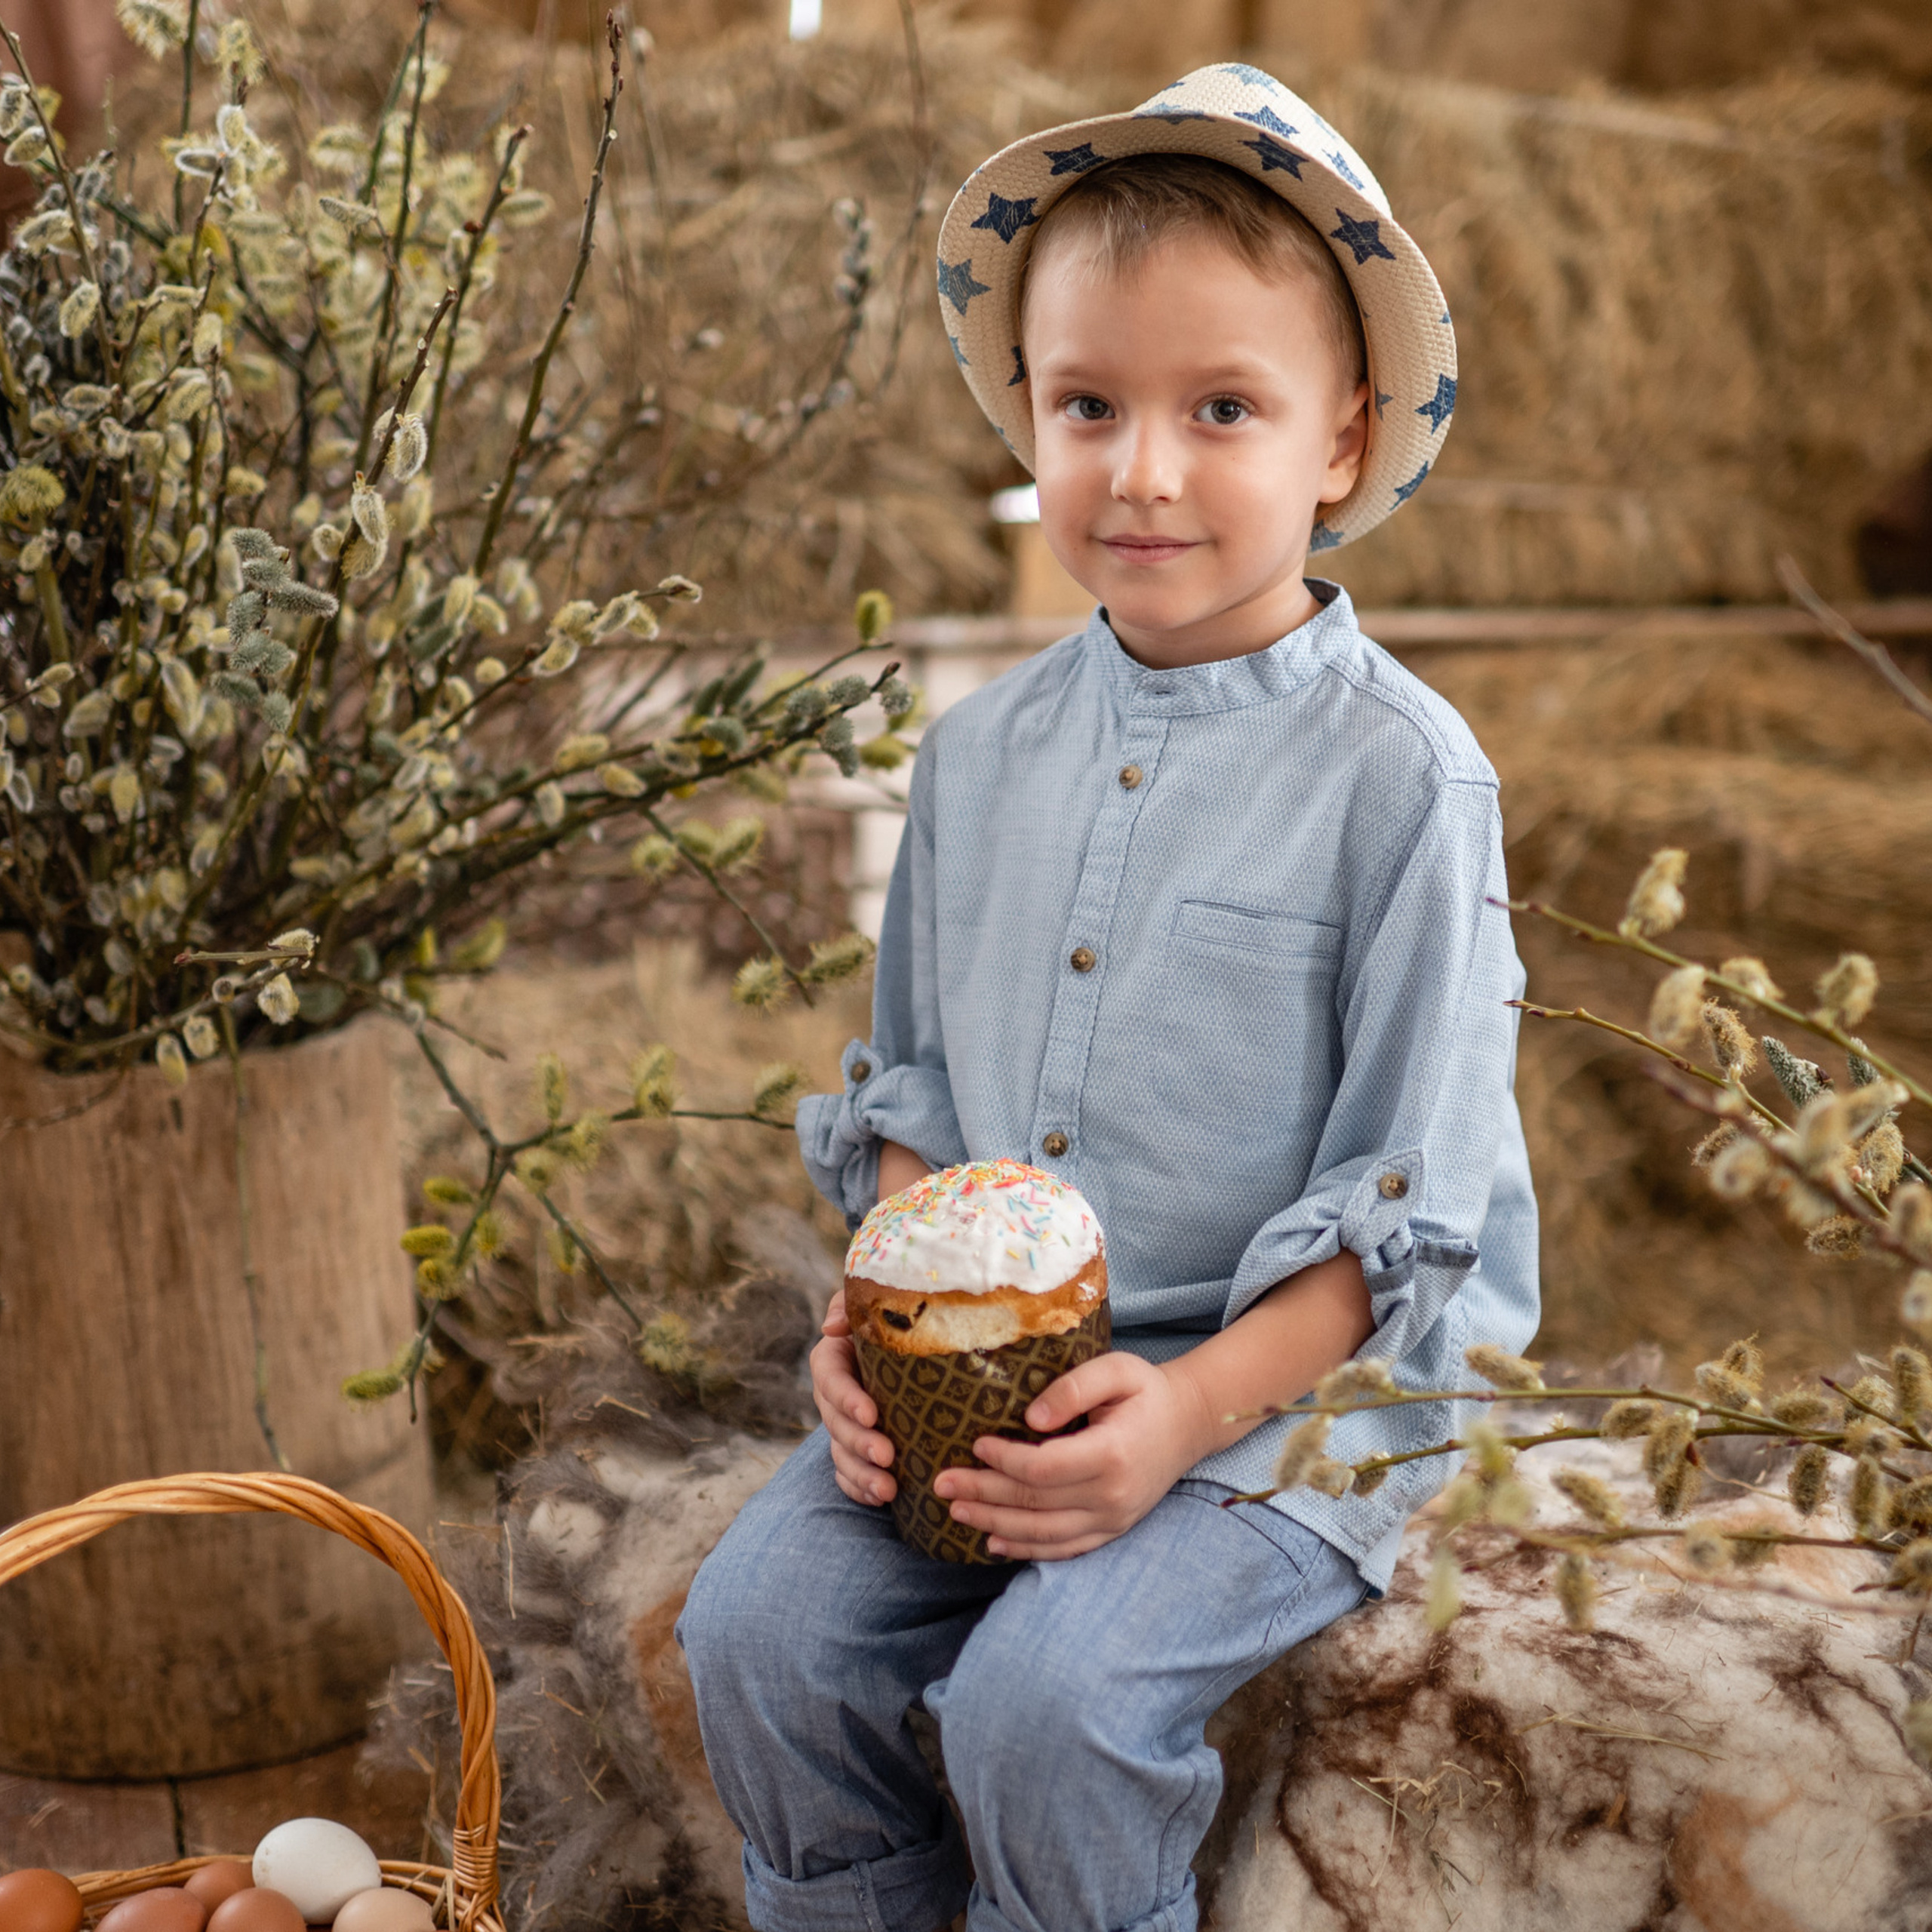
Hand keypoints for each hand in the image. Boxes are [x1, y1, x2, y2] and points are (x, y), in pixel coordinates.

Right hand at [811, 1289, 897, 1506]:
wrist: (917, 1347)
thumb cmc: (898, 1318)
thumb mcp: (876, 1303)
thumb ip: (851, 1306)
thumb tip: (831, 1327)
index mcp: (833, 1359)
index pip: (830, 1379)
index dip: (847, 1399)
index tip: (871, 1414)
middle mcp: (834, 1395)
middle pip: (835, 1423)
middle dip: (859, 1442)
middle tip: (887, 1456)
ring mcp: (843, 1425)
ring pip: (840, 1454)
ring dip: (861, 1474)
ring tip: (888, 1490)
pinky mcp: (855, 1449)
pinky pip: (847, 1475)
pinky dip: (860, 1489)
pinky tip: (883, 1499)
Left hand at [933, 1351, 1213, 1560]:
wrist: (1189, 1422)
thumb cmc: (1147, 1390)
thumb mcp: (1117, 1369)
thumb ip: (1073, 1386)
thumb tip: (1031, 1417)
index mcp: (1111, 1453)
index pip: (1044, 1468)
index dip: (1004, 1461)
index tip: (975, 1444)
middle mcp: (1112, 1495)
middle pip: (1035, 1503)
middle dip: (983, 1495)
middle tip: (941, 1484)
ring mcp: (1113, 1519)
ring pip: (1043, 1533)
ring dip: (995, 1525)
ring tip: (956, 1512)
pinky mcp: (1112, 1530)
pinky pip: (1064, 1548)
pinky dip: (1027, 1549)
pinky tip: (995, 1542)